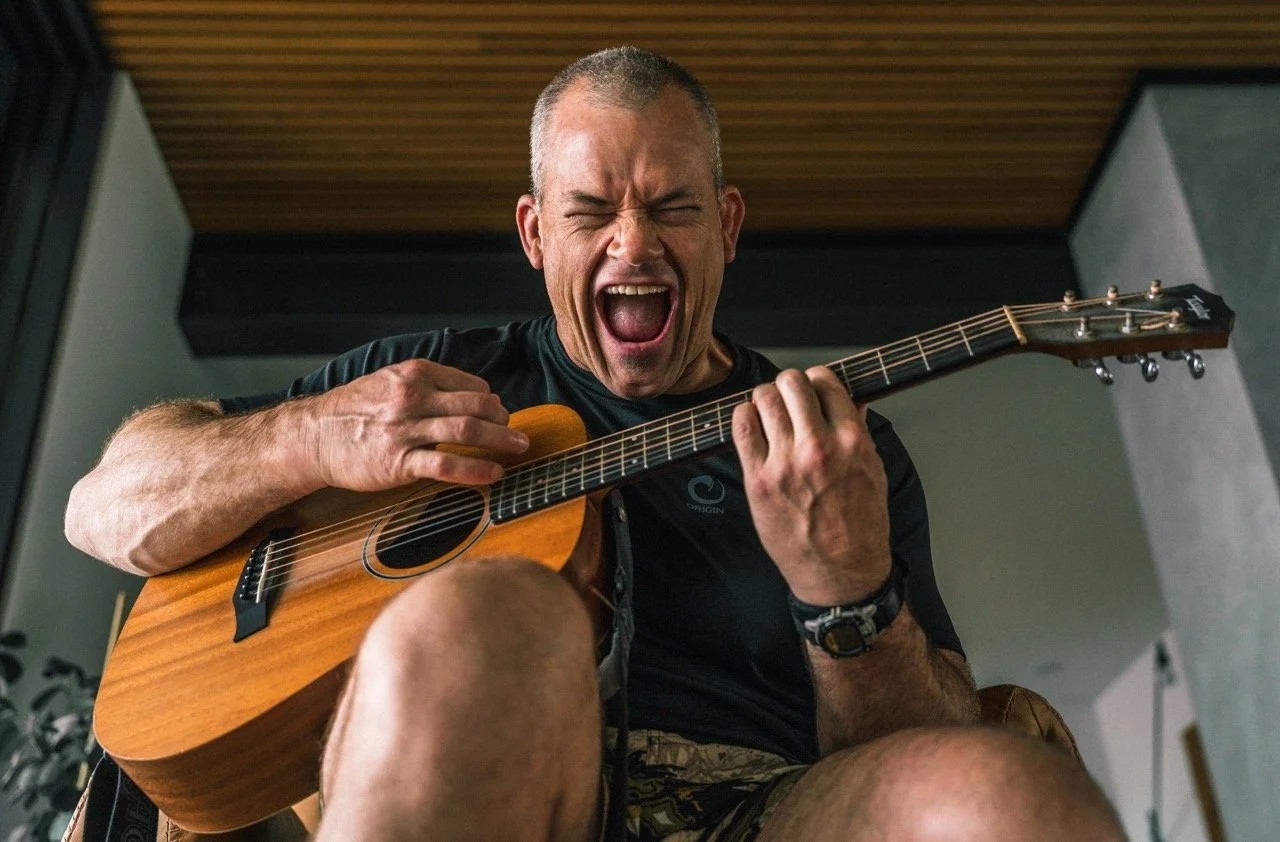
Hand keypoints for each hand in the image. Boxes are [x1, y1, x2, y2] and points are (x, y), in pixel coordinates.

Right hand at [301, 359, 528, 490]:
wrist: (313, 436)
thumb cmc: (355, 411)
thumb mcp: (390, 381)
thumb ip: (428, 384)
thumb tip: (478, 392)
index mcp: (414, 374)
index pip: (470, 384)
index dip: (492, 400)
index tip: (500, 413)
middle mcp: (412, 398)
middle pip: (476, 406)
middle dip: (504, 420)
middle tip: (518, 433)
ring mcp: (406, 430)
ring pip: (467, 432)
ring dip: (501, 441)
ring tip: (519, 449)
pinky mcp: (398, 462)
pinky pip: (446, 466)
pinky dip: (476, 470)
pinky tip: (494, 474)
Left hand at [732, 366, 891, 603]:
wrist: (840, 573)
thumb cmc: (860, 527)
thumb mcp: (874, 472)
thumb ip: (858, 432)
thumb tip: (850, 400)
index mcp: (853, 441)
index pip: (826, 382)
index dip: (817, 381)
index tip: (813, 390)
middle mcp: (818, 447)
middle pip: (791, 383)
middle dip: (789, 385)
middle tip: (789, 398)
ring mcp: (785, 463)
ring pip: (763, 399)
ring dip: (765, 399)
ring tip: (769, 413)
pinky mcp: (758, 480)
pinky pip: (741, 428)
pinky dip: (744, 417)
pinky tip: (752, 425)